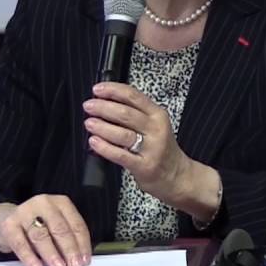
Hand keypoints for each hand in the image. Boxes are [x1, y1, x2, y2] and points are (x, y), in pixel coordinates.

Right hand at [0, 195, 90, 265]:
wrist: (4, 219)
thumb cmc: (36, 224)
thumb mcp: (54, 225)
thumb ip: (67, 237)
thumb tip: (79, 258)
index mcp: (61, 203)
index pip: (76, 224)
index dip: (82, 244)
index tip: (84, 260)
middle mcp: (44, 203)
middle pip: (60, 228)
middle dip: (69, 249)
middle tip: (74, 264)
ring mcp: (25, 212)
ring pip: (41, 235)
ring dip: (51, 253)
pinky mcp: (9, 224)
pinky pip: (20, 243)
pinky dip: (30, 256)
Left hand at [84, 82, 197, 208]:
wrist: (177, 175)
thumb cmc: (161, 149)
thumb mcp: (155, 125)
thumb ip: (135, 114)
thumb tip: (105, 102)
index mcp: (158, 115)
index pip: (134, 96)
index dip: (113, 90)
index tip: (97, 89)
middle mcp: (156, 129)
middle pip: (126, 113)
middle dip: (104, 107)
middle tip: (89, 106)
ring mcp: (151, 148)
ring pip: (123, 133)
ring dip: (103, 126)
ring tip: (89, 123)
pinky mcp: (144, 166)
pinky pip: (121, 155)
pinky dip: (105, 147)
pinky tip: (94, 142)